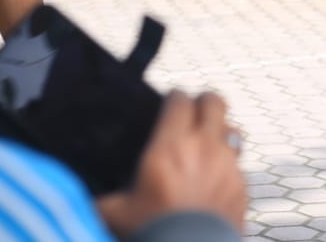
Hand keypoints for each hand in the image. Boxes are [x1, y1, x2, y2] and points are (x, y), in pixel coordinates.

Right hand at [96, 92, 246, 235]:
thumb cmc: (152, 231)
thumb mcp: (117, 212)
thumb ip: (103, 199)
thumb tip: (83, 201)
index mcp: (170, 146)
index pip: (179, 101)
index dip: (176, 97)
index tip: (171, 100)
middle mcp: (203, 147)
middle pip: (214, 102)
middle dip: (204, 102)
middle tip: (196, 108)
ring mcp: (228, 163)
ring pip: (232, 130)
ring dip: (220, 131)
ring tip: (209, 141)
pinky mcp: (242, 182)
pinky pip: (238, 163)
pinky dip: (228, 165)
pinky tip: (216, 176)